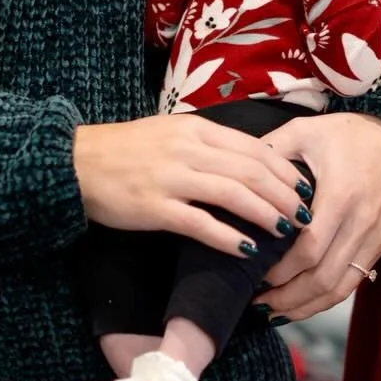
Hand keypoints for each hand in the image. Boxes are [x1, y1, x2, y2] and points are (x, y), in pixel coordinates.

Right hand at [74, 116, 306, 256]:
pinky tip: (247, 251)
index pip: (254, 147)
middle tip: (304, 216)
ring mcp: (171, 178)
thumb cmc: (126, 151)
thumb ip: (208, 144)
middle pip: (252, 171)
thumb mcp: (171, 133)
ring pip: (233, 195)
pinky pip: (200, 224)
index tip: (305, 187)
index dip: (285, 169)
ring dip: (265, 214)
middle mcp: (188, 149)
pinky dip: (228, 237)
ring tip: (286, 232)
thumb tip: (250, 165)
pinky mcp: (154, 207)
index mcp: (196, 129)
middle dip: (284, 195)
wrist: (75, 163)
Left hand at [254, 113, 380, 318]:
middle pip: (323, 277)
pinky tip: (303, 303)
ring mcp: (376, 236)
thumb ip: (270, 152)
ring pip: (340, 287)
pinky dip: (327, 299)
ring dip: (306, 306)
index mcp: (341, 195)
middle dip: (287, 296)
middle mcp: (362, 221)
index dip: (280, 270)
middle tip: (256, 301)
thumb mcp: (305, 131)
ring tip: (274, 312)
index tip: (253, 274)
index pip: (309, 249)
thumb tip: (234, 172)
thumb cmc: (346, 133)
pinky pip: (354, 281)